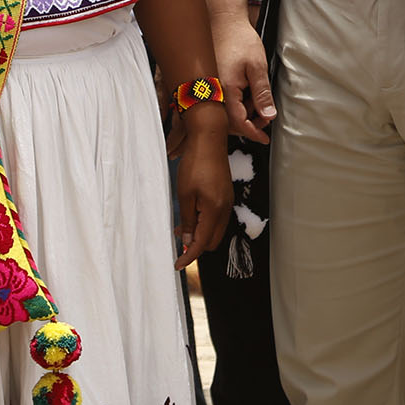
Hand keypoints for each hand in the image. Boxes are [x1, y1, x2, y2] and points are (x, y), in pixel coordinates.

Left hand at [171, 105, 232, 267]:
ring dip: (200, 234)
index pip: (202, 243)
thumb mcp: (185, 194)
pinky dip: (205, 223)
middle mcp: (225, 209)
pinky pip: (217, 218)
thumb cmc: (195, 163)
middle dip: (195, 246)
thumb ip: (187, 220)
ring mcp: (227, 202)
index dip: (189, 257)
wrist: (209, 139)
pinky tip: (191, 215)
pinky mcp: (225, 195)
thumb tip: (186, 241)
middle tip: (177, 241)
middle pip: (212, 241)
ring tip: (180, 227)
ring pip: (215, 230)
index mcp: (214, 211)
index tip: (177, 264)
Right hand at [212, 10, 275, 142]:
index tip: (264, 138)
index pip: (238, 122)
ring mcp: (204, 88)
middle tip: (264, 118)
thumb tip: (268, 116)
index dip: (253, 132)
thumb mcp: (258, 66)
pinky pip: (213, 104)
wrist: (223, 20)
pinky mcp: (203, 83)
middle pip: (227, 123)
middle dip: (247, 124)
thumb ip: (262, 94)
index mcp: (224, 89)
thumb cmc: (240, 39)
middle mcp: (210, 91)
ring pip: (220, 115)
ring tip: (255, 104)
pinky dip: (228, 107)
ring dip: (238, 116)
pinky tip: (239, 98)